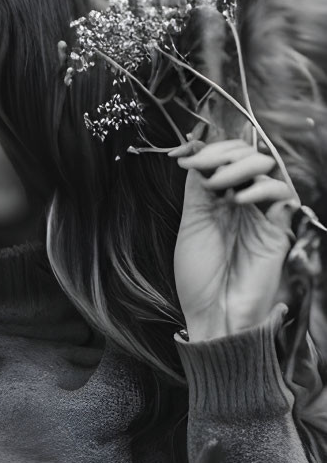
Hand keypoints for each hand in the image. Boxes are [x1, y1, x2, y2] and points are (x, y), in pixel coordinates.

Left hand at [171, 137, 295, 340]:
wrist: (213, 314)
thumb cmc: (198, 277)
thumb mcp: (191, 223)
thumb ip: (197, 186)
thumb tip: (194, 148)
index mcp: (217, 199)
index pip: (222, 157)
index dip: (205, 148)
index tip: (181, 153)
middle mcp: (240, 201)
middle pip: (245, 154)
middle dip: (223, 152)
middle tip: (202, 167)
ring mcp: (260, 213)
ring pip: (265, 167)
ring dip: (239, 166)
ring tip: (217, 184)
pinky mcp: (278, 229)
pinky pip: (281, 195)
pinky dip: (261, 189)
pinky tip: (238, 201)